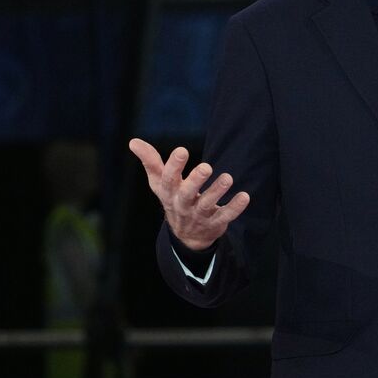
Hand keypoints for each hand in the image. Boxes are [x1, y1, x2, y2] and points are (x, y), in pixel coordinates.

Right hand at [128, 139, 249, 251]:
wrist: (186, 235)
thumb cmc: (172, 198)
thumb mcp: (159, 182)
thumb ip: (150, 161)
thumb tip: (133, 142)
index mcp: (168, 192)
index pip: (168, 179)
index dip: (174, 166)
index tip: (182, 151)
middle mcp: (183, 204)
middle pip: (187, 194)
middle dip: (196, 181)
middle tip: (206, 167)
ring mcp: (199, 215)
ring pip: (207, 205)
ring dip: (217, 191)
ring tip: (227, 178)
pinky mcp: (215, 223)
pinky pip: (225, 216)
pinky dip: (235, 207)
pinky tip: (244, 196)